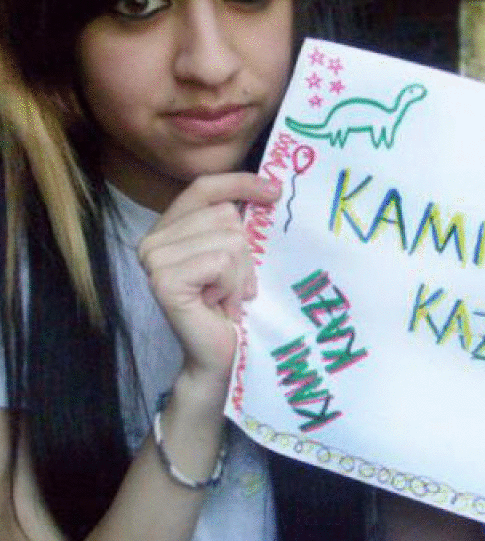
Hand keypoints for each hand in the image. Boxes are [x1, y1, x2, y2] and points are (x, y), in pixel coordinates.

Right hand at [138, 173, 279, 389]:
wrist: (218, 357)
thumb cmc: (229, 306)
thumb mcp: (234, 255)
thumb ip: (234, 224)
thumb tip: (269, 188)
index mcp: (168, 229)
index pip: (203, 187)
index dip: (240, 183)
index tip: (275, 191)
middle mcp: (152, 240)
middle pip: (224, 214)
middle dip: (244, 253)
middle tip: (234, 286)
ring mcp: (154, 260)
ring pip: (228, 239)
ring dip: (240, 274)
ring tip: (226, 298)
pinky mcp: (164, 280)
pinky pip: (221, 262)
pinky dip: (232, 286)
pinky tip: (219, 305)